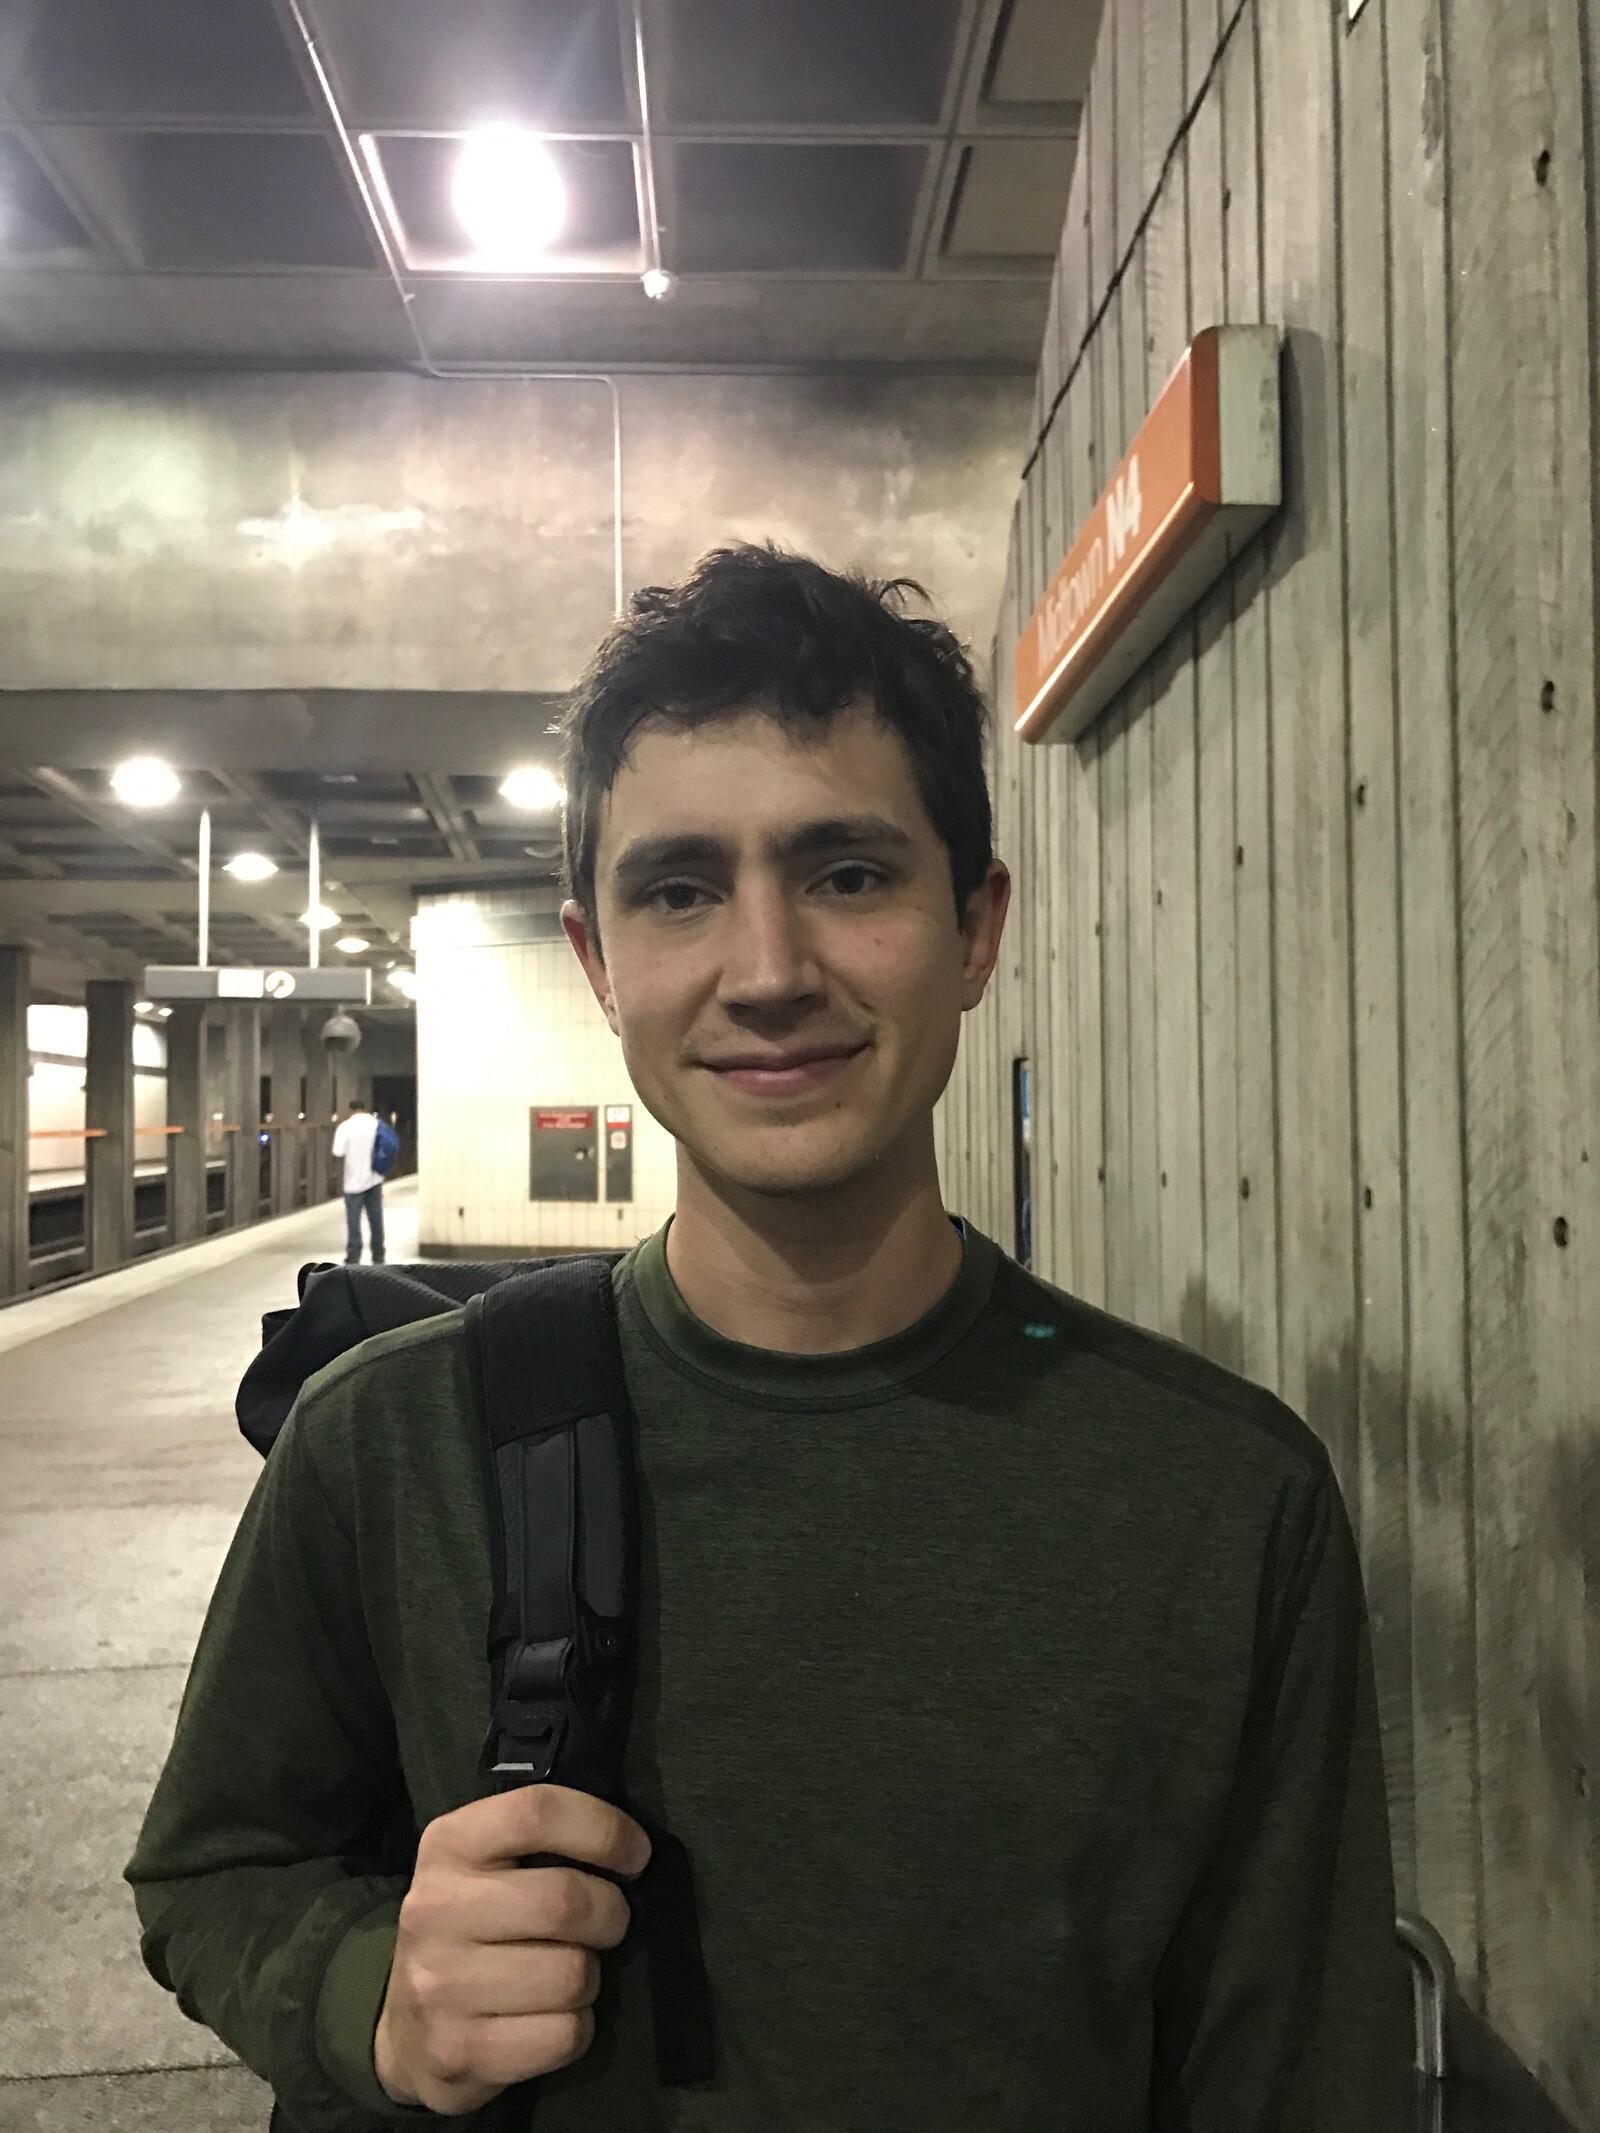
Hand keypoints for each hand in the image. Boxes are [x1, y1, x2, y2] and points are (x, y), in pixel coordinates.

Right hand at [373, 1783, 652, 2116]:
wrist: (408, 2034)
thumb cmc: (470, 1929)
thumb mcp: (484, 1864)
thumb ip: (541, 1840)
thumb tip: (629, 1845)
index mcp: (449, 1845)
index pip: (536, 1813)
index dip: (603, 1829)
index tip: (636, 1854)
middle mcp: (436, 1909)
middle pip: (564, 1900)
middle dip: (610, 1914)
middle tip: (607, 1922)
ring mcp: (441, 1985)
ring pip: (572, 1975)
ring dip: (591, 1977)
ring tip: (567, 1973)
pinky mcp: (459, 2050)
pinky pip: (563, 2036)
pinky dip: (576, 2029)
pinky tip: (550, 2019)